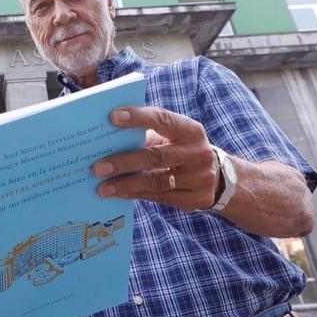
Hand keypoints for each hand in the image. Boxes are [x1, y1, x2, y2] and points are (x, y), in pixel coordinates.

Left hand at [91, 106, 219, 211]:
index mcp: (191, 130)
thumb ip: (148, 134)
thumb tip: (109, 140)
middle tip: (97, 167)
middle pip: (156, 156)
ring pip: (157, 181)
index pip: (163, 119)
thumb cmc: (182, 149)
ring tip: (102, 187)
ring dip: (126, 184)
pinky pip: (161, 198)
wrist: (219, 177)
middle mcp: (198, 153)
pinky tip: (119, 193)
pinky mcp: (196, 199)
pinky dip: (136, 194)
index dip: (138, 117)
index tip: (113, 117)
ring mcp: (200, 178)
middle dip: (124, 161)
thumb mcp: (173, 136)